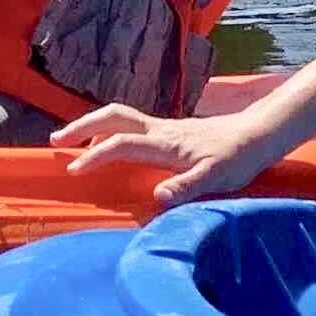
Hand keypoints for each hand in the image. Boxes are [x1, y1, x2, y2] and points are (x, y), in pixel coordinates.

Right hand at [54, 102, 277, 209]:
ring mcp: (165, 128)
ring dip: (93, 127)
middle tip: (55, 141)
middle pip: (112, 118)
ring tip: (72, 143)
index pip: (120, 145)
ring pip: (120, 119)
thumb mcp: (217, 177)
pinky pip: (131, 126)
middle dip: (81, 126)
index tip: (72, 170)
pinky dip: (110, 131)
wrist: (259, 133)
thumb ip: (187, 186)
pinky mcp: (171, 131)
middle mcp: (160, 130)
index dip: (94, 156)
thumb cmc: (239, 157)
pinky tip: (110, 146)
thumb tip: (156, 196)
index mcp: (165, 143)